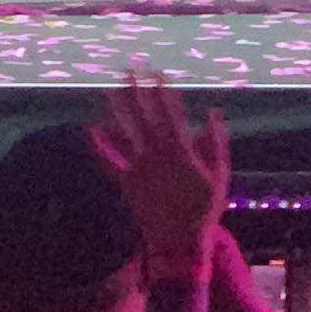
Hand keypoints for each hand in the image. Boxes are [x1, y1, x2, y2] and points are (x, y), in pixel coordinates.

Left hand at [91, 72, 229, 276]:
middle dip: (137, 91)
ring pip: (125, 133)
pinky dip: (99, 146)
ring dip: (117, 110)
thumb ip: (216, 142)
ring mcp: (139, 168)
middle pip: (144, 116)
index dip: (162, 90)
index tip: (156, 72)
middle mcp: (157, 154)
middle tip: (129, 69)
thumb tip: (213, 113)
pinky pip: (110, 162)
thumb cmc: (203, 208)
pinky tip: (90, 129)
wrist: (180, 241)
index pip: (169, 112)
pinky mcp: (127, 183)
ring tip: (109, 89)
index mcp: (180, 150)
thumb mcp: (219, 175)